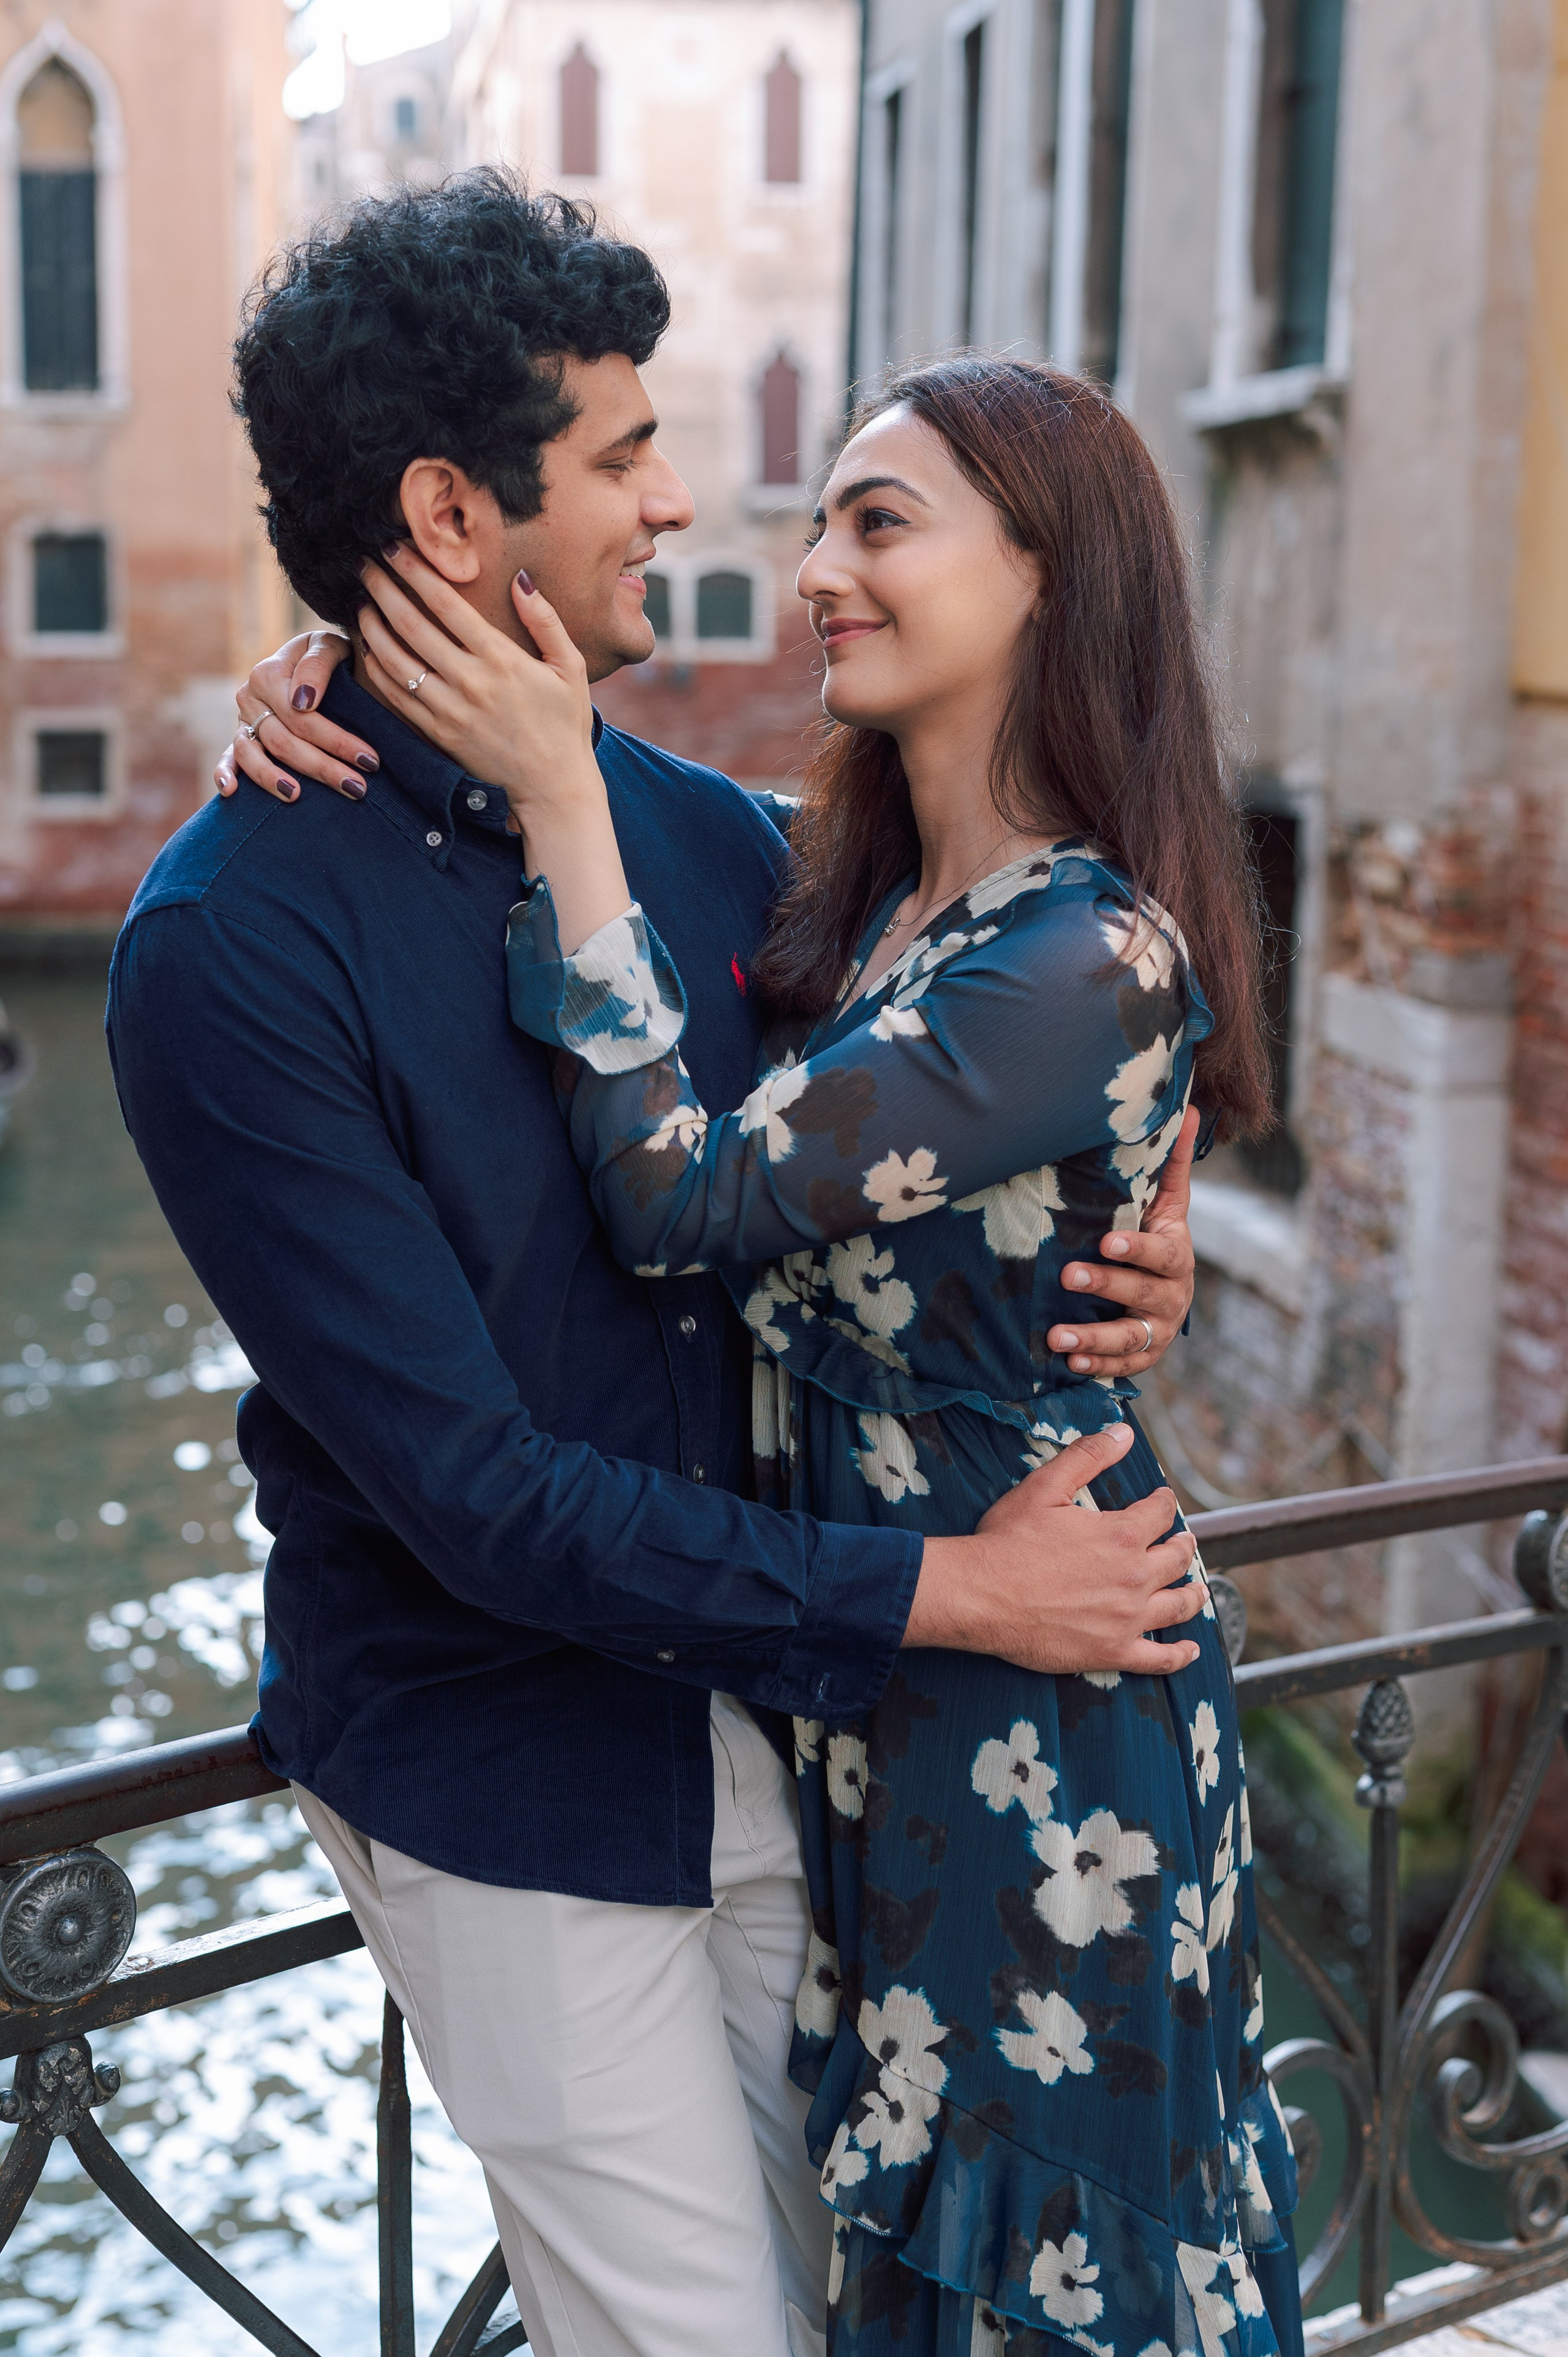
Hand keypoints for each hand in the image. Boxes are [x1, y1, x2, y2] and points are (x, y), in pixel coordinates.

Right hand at [215, 631, 370, 802]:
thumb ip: (317, 665)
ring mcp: (243, 720)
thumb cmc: (328, 654)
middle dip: (321, 767)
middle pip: (283, 741)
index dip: (336, 741)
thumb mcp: (329, 645)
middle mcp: (250, 697)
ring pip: (252, 755)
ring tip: (296, 796)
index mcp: (268, 674)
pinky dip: (225, 774)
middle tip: (356, 788)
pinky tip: (231, 792)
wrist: (314, 657)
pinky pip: (229, 757)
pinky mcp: (241, 736)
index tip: (370, 761)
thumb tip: (303, 702)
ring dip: (273, 779)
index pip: (301, 717)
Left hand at [355, 545, 599, 816]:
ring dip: (372, 626)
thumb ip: (546, 621)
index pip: (447, 604)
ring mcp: (449, 710)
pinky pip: (396, 695)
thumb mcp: (571, 667)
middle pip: (412, 625)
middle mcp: (470, 682)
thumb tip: (520, 579)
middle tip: (364, 565)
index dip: (416, 571)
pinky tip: (368, 646)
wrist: (554, 788)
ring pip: (396, 660)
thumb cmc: (566, 725)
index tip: (394, 548)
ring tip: (361, 602)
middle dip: (383, 589)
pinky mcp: (438, 734)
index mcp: (502, 659)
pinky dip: (377, 667)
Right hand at [906, 1423, 1202, 1675]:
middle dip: (1183, 1546)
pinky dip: (1179, 1656)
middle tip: (1184, 1542)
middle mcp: (1133, 1577)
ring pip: (1176, 1606)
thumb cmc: (1008, 1541)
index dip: (1164, 1504)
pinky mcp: (1111, 1652)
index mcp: (1120, 1535)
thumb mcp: (1044, 1486)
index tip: (1163, 1501)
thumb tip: (1123, 1432)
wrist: (981, 1596)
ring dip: (1193, 1594)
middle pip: (1175, 1559)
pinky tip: (1189, 1650)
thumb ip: (1087, 1457)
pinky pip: (1158, 1659)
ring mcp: (1126, 1619)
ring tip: (1198, 1590)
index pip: (1158, 1514)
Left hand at [1045, 1105, 1198, 1376]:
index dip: (1137, 1249)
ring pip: (1130, 1338)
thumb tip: (1185, 1107)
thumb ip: (1170, 1163)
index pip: (1162, 1253)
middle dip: (1106, 1287)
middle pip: (1143, 1295)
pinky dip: (1098, 1367)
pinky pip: (1123, 1367)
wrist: (1164, 1287)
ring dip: (1093, 1339)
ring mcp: (1159, 1330)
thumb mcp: (1163, 1201)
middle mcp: (1173, 1296)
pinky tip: (1069, 1365)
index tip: (1106, 1241)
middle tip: (1068, 1277)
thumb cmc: (1152, 1234)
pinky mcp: (1144, 1355)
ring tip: (1056, 1338)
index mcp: (1176, 1254)